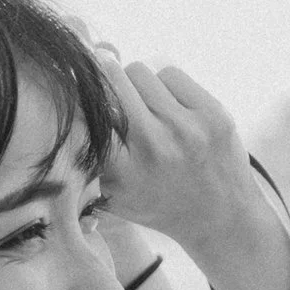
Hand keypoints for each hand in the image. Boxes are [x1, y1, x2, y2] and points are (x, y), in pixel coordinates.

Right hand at [70, 22, 289, 289]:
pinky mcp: (214, 114)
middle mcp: (155, 145)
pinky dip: (165, 85)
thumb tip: (67, 93)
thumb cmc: (156, 202)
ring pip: (139, 70)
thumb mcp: (109, 192)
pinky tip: (171, 110)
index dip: (76, 90)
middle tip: (113, 97)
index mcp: (123, 169)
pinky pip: (170, 72)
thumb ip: (83, 155)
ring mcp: (189, 128)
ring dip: (136, 85)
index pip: (87, 108)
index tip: (71, 85)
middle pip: (111, 76)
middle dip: (105, 81)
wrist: (222, 219)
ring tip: (147, 111)